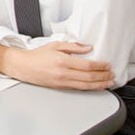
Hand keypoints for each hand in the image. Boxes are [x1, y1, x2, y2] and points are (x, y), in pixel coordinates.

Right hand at [0, 41, 114, 89]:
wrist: (23, 66)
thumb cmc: (37, 55)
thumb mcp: (55, 45)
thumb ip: (73, 47)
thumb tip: (88, 48)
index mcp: (62, 61)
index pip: (87, 65)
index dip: (100, 66)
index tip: (107, 65)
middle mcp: (63, 73)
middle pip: (89, 77)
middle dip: (103, 76)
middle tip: (112, 74)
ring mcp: (62, 82)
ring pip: (86, 85)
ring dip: (100, 84)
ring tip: (109, 82)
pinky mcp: (60, 87)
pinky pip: (79, 88)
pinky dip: (90, 87)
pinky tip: (96, 86)